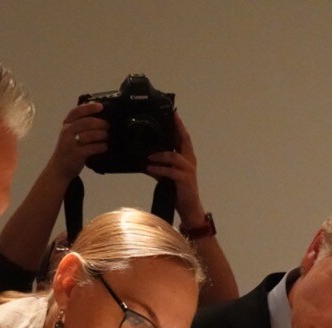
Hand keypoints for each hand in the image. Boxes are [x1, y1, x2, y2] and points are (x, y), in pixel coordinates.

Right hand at [49, 101, 108, 182]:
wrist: (59, 168)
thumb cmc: (69, 149)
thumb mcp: (70, 134)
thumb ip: (80, 124)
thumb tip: (100, 114)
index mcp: (66, 124)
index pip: (77, 111)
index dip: (89, 107)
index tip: (101, 106)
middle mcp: (67, 132)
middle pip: (86, 122)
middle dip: (100, 123)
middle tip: (108, 126)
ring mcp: (70, 143)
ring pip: (90, 135)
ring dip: (102, 135)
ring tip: (107, 137)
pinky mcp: (76, 155)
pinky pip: (92, 148)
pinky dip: (101, 147)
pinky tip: (104, 147)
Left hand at [147, 111, 206, 225]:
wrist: (189, 208)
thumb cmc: (178, 191)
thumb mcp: (166, 176)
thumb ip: (157, 166)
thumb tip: (142, 160)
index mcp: (186, 157)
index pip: (183, 138)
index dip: (179, 126)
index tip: (174, 114)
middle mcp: (189, 161)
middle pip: (184, 141)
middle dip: (176, 129)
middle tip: (169, 119)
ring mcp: (188, 170)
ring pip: (174, 157)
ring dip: (160, 155)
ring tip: (148, 155)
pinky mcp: (184, 180)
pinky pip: (170, 172)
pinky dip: (159, 169)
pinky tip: (150, 168)